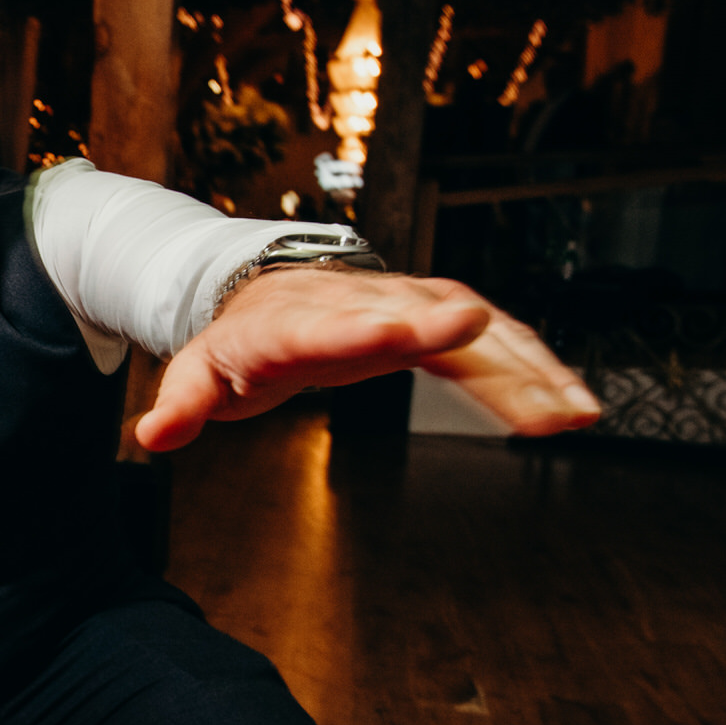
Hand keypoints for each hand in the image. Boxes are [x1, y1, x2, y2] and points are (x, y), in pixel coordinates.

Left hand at [136, 267, 600, 451]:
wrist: (263, 292)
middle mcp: (356, 304)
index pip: (327, 325)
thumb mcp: (196, 373)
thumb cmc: (235, 341)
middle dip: (448, 329)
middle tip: (488, 340)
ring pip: (467, 329)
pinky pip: (493, 343)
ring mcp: (403, 304)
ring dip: (520, 366)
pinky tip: (573, 406)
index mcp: (293, 322)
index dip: (366, 329)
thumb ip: (180, 404)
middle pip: (408, 314)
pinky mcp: (436, 318)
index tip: (405, 335)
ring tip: (568, 411)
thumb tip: (152, 432)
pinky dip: (534, 370)